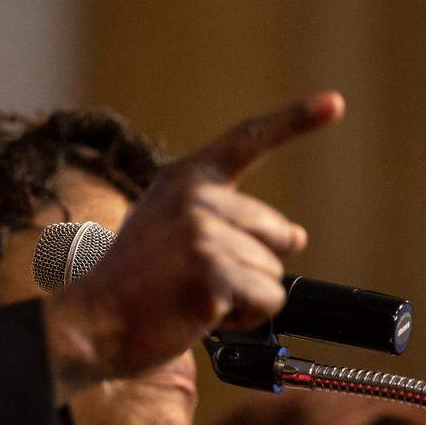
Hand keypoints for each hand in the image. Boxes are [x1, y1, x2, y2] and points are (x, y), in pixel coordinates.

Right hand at [43, 91, 343, 402]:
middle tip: (194, 279)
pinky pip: (267, 300)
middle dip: (252, 263)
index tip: (334, 102)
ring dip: (243, 296)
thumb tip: (298, 235)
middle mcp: (195, 197)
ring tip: (190, 296)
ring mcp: (203, 232)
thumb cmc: (133, 284)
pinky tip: (200, 314)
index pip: (247, 140)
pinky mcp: (212, 273)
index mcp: (183, 179)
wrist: (91, 322)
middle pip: (275, 231)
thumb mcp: (172, 232)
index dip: (295, 120)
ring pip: (273, 271)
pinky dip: (243, 318)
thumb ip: (228, 223)